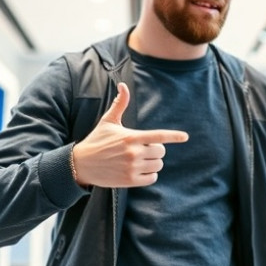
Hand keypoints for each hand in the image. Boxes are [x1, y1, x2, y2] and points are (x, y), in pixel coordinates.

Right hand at [72, 82, 188, 186]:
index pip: (158, 136)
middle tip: (142, 149)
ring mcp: (132, 168)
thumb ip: (120, 104)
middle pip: (161, 151)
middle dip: (155, 150)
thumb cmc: (97, 140)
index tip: (185, 137)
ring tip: (140, 160)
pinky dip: (149, 175)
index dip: (174, 136)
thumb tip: (123, 84)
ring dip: (153, 163)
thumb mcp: (108, 121)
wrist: (80, 164)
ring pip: (158, 165)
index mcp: (131, 137)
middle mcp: (133, 152)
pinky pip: (152, 178)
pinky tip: (139, 171)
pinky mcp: (129, 181)